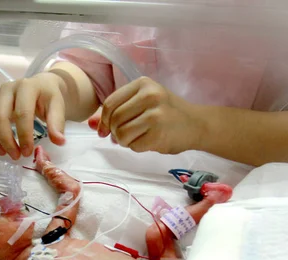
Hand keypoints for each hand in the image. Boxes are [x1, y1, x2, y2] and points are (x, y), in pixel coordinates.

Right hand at [0, 72, 66, 159]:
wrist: (41, 86)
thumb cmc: (48, 97)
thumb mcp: (58, 106)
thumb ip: (57, 123)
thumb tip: (58, 141)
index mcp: (26, 87)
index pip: (22, 113)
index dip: (24, 135)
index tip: (28, 152)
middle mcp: (7, 89)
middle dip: (6, 141)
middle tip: (17, 156)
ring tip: (5, 153)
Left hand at [89, 77, 205, 153]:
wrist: (197, 124)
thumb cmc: (167, 113)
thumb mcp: (142, 104)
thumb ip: (116, 111)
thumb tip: (90, 123)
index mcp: (143, 84)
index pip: (110, 103)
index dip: (103, 120)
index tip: (104, 130)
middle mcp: (150, 96)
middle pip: (115, 119)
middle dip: (114, 132)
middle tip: (122, 137)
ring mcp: (156, 115)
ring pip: (122, 134)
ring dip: (124, 142)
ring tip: (135, 139)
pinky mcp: (159, 133)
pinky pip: (134, 146)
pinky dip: (136, 148)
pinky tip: (147, 142)